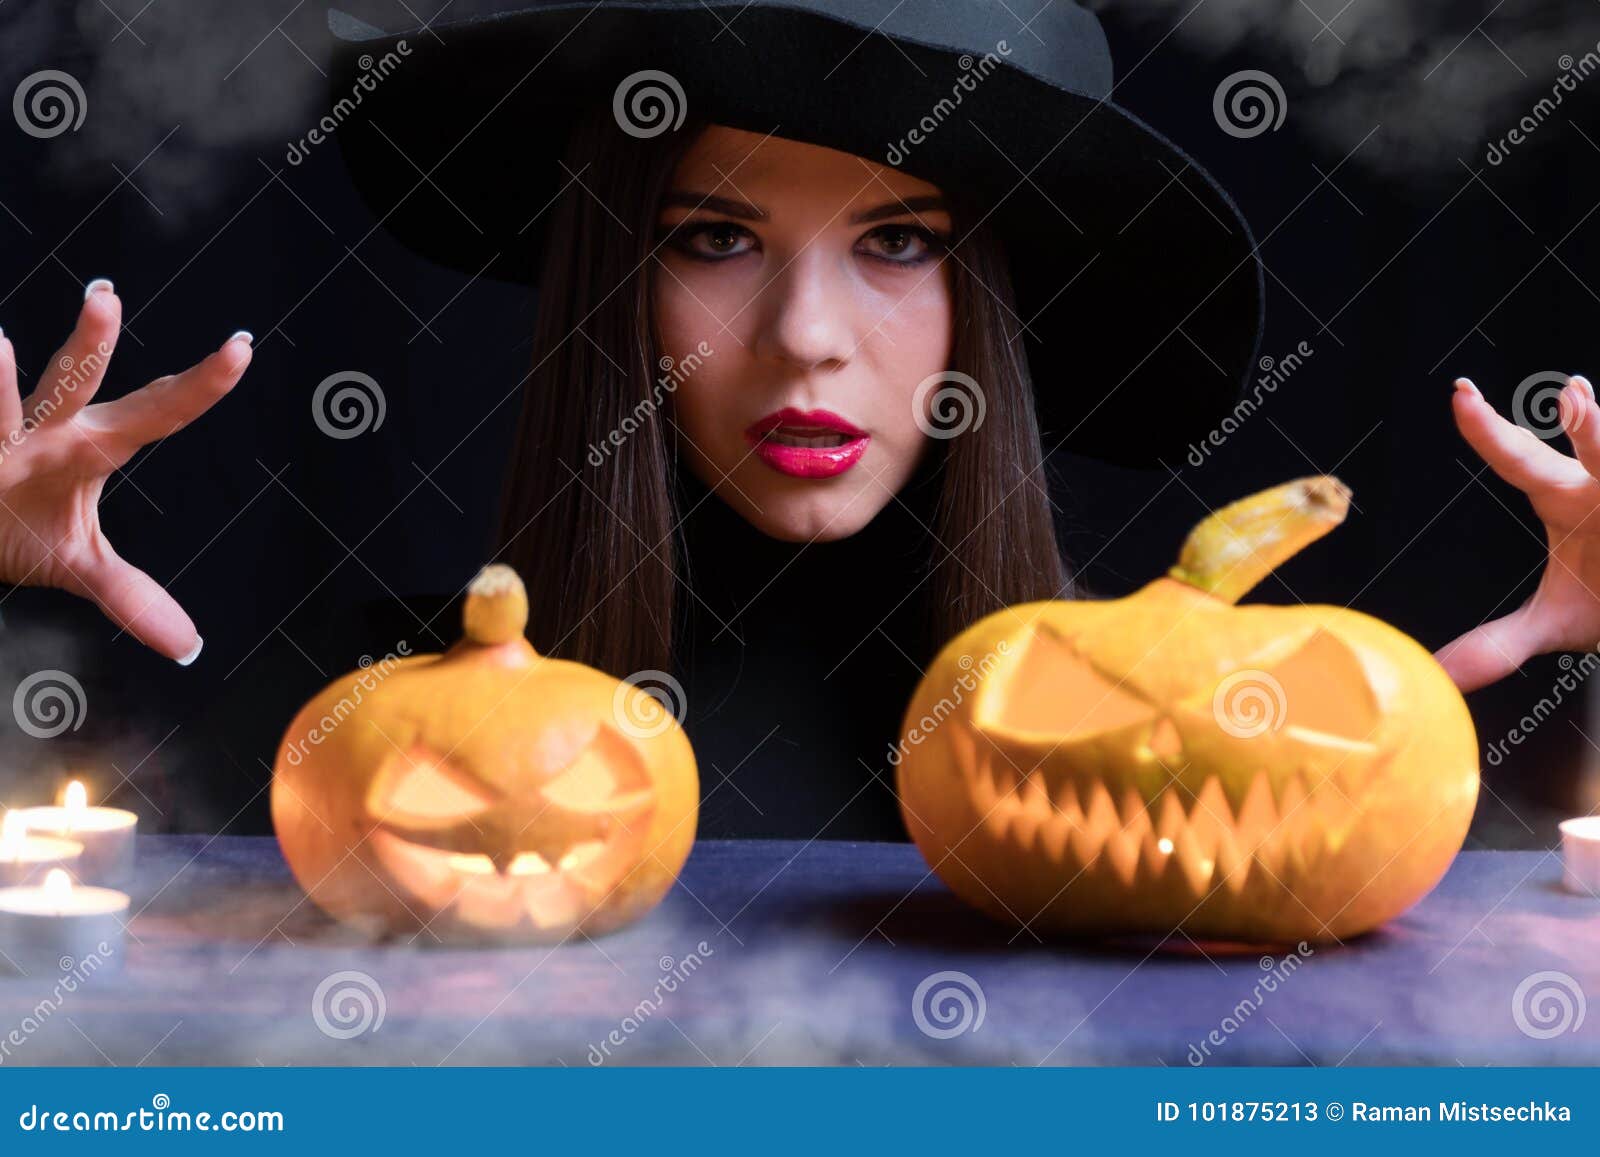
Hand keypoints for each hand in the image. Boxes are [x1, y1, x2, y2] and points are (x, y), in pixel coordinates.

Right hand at [0, 280, 250, 662]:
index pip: (154, 414)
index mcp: (86, 451)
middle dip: (87, 346)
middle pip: (70, 385)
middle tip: (107, 298)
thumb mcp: (78, 564)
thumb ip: (133, 598)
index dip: (198, 387)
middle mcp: (39, 432)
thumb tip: (191, 648)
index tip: (242, 347)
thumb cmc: (20, 528)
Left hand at [1436, 372, 1599, 691]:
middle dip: (1593, 427)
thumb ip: (1497, 645)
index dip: (1487, 429)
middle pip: (1599, 449)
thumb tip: (1439, 676)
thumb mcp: (1555, 624)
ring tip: (1598, 413)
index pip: (1517, 459)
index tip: (1459, 394)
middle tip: (1575, 396)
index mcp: (1565, 498)